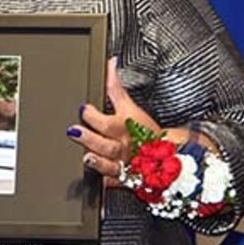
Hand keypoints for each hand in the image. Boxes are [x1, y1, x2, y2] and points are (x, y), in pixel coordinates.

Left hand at [67, 58, 161, 182]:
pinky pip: (113, 181)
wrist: (168, 158)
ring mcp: (121, 163)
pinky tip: (98, 178)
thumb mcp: (131, 107)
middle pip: (106, 141)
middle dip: (91, 137)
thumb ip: (116, 87)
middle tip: (75, 132)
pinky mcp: (122, 179)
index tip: (84, 108)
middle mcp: (121, 144)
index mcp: (123, 125)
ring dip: (98, 160)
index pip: (109, 117)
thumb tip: (110, 63)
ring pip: (109, 163)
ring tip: (87, 157)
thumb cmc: (148, 132)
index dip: (96, 113)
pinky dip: (105, 179)